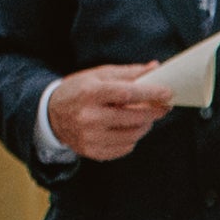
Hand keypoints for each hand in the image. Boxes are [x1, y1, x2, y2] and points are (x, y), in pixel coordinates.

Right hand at [47, 64, 173, 162]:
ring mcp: (91, 137)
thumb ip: (128, 73)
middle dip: (154, 111)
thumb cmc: (79, 90)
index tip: (168, 92)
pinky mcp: (93, 152)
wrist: (51, 115)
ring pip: (133, 134)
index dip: (151, 93)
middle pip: (134, 117)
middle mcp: (90, 116)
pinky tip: (128, 128)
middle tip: (164, 106)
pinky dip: (132, 138)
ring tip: (144, 116)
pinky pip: (125, 148)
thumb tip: (156, 68)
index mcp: (90, 93)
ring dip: (145, 125)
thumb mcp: (98, 75)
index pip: (127, 93)